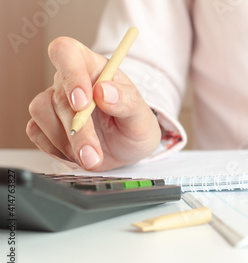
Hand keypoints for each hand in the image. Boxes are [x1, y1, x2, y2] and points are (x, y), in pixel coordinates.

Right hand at [26, 37, 160, 170]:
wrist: (128, 151)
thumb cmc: (134, 125)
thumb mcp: (141, 116)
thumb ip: (128, 101)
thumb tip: (104, 91)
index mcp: (94, 67)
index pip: (67, 52)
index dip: (71, 74)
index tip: (83, 103)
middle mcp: (70, 81)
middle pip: (58, 95)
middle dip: (78, 130)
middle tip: (93, 153)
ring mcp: (55, 102)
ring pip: (42, 113)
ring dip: (67, 142)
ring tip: (92, 157)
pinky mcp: (44, 124)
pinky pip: (37, 133)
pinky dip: (57, 149)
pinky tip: (78, 154)